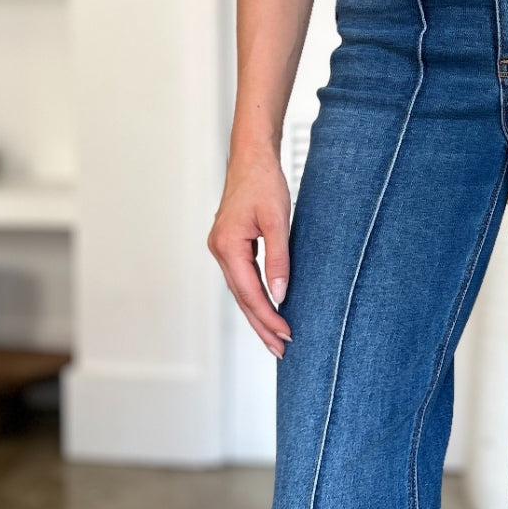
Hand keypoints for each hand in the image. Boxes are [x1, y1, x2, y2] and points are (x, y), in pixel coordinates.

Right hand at [208, 145, 292, 357]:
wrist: (252, 157)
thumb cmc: (264, 183)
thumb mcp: (278, 222)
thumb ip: (279, 259)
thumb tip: (281, 294)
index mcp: (228, 246)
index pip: (250, 293)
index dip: (269, 317)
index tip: (288, 335)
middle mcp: (220, 251)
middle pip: (242, 299)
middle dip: (262, 327)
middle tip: (281, 351)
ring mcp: (222, 249)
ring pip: (241, 292)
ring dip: (258, 316)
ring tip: (276, 339)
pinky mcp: (230, 245)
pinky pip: (242, 279)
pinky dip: (254, 298)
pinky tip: (267, 309)